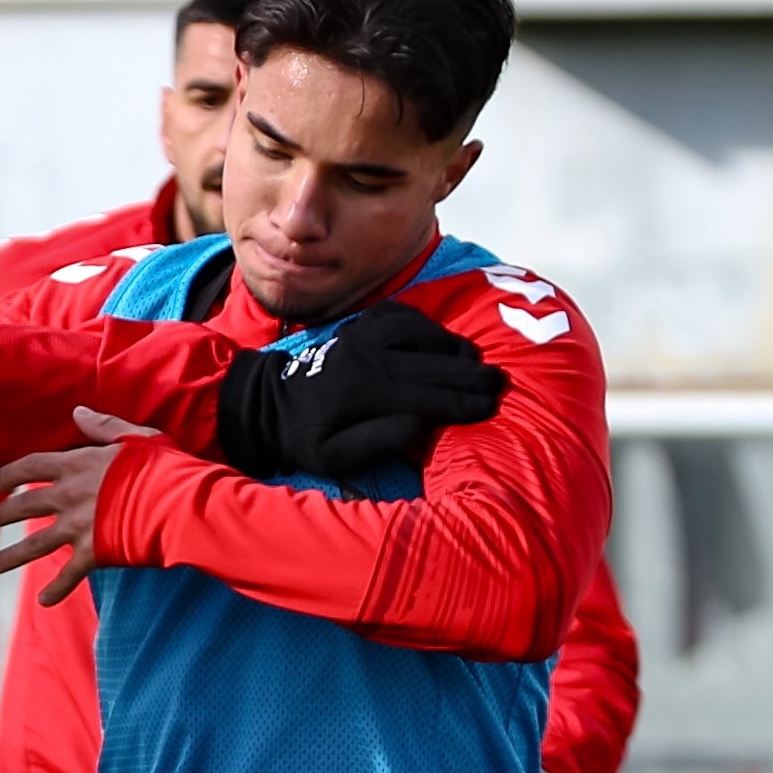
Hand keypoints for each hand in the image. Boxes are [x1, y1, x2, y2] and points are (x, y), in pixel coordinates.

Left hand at [0, 408, 149, 605]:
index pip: (31, 467)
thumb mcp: (134, 436)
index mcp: (77, 465)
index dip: (10, 475)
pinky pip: (69, 576)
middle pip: (25, 506)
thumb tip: (78, 411)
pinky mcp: (94, 553)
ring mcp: (78, 527)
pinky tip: (43, 601)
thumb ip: (103, 426)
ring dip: (12, 557)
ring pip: (36, 544)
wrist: (176, 502)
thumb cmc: (162, 467)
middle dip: (1, 514)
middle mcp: (69, 496)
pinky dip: (56, 590)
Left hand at [213, 307, 502, 485]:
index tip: (491, 409)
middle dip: (470, 376)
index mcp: (362, 391)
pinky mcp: (360, 323)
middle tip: (501, 384)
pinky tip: (444, 341)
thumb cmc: (306, 437)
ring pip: (421, 333)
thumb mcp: (332, 456)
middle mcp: (366, 355)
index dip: (462, 404)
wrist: (270, 402)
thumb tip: (419, 423)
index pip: (426, 397)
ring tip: (478, 362)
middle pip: (431, 365)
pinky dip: (428, 326)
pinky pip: (403, 316)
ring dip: (453, 347)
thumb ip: (376, 442)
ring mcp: (363, 333)